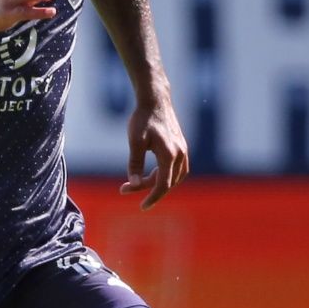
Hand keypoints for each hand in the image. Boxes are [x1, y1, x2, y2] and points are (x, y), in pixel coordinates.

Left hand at [120, 95, 187, 210]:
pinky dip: (167, 175)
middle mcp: (180, 154)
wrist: (155, 100)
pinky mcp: (182, 146)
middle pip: (168, 183)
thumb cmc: (142, 119)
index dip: (152, 198)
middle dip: (149, 190)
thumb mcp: (134, 141)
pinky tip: (153, 173)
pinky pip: (178, 169)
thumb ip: (135, 163)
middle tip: (125, 188)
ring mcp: (183, 150)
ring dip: (159, 183)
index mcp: (169, 155)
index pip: (163, 185)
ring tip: (139, 181)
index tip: (142, 207)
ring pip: (175, 177)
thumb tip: (134, 184)